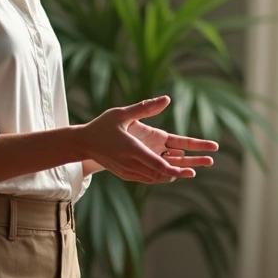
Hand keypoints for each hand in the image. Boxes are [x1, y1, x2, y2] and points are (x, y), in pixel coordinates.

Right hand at [78, 97, 213, 183]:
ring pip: (154, 177)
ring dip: (171, 175)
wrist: (82, 143)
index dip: (174, 169)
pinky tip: (172, 171)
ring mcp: (128, 171)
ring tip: (191, 170)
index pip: (157, 164)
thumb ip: (145, 107)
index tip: (189, 170)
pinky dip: (160, 175)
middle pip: (159, 173)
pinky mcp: (126, 174)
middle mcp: (131, 163)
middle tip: (195, 172)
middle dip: (179, 172)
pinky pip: (147, 178)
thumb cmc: (102, 126)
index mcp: (132, 149)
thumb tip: (167, 99)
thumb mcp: (121, 113)